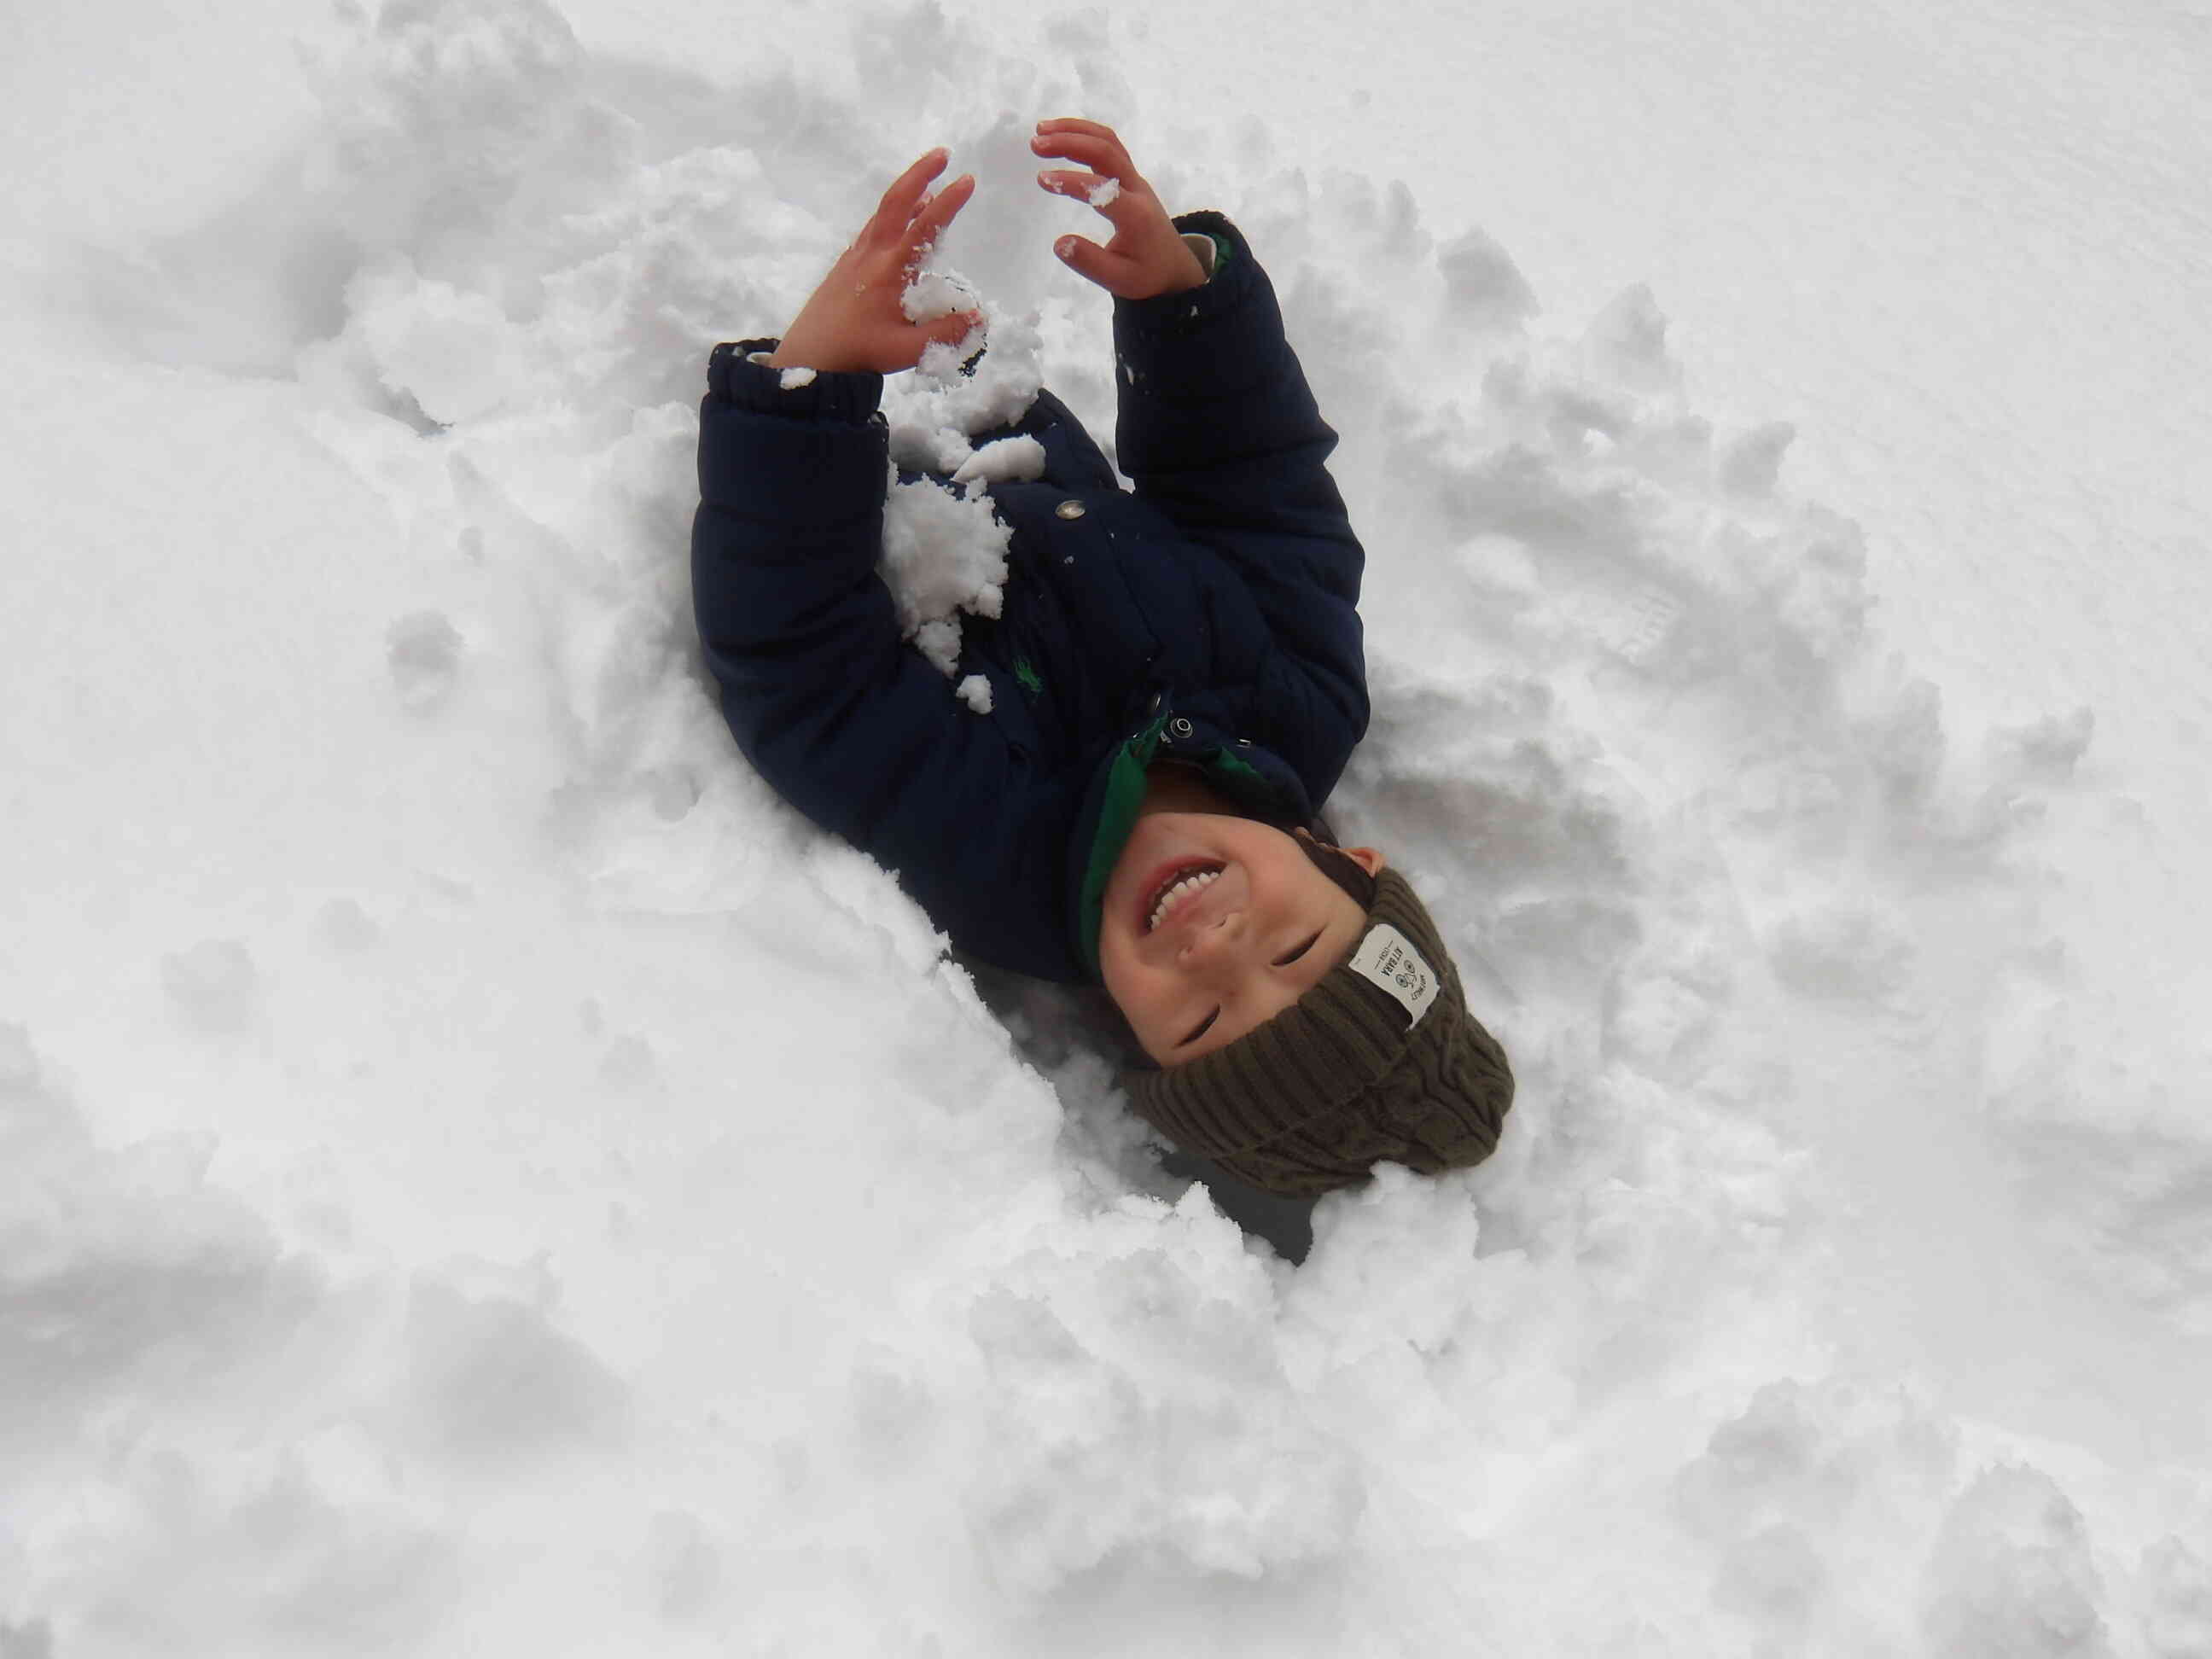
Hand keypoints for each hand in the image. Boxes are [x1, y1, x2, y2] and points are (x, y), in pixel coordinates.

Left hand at [767, 149, 985, 374]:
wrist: (810, 357)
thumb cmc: (858, 353)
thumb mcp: (907, 350)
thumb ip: (946, 333)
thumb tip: (979, 318)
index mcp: (889, 270)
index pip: (924, 227)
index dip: (948, 203)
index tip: (967, 180)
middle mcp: (871, 254)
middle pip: (896, 201)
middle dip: (920, 173)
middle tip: (943, 155)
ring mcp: (855, 257)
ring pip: (883, 214)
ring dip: (907, 195)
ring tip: (929, 188)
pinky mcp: (846, 266)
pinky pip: (872, 230)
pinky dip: (891, 217)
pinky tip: (899, 225)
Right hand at [1032, 118, 1207, 300]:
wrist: (1174, 267)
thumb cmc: (1145, 274)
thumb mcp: (1118, 280)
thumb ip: (1090, 262)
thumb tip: (1059, 244)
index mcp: (1135, 215)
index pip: (1102, 189)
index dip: (1072, 181)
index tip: (1042, 180)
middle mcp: (1137, 189)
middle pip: (1106, 151)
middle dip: (1070, 142)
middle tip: (1035, 144)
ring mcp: (1135, 179)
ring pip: (1108, 142)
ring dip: (1075, 130)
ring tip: (1041, 131)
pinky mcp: (1130, 176)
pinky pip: (1110, 146)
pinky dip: (1084, 134)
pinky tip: (1061, 135)